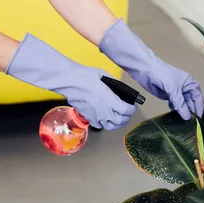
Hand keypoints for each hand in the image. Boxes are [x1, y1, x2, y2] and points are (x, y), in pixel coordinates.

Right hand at [6, 32, 137, 129]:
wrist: (70, 81)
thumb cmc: (85, 76)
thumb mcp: (105, 77)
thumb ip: (115, 85)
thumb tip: (121, 89)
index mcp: (111, 100)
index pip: (127, 110)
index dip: (132, 108)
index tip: (133, 105)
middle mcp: (105, 111)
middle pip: (121, 121)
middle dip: (127, 117)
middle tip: (128, 111)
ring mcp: (96, 116)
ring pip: (111, 126)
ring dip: (117, 123)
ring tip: (119, 117)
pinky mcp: (88, 117)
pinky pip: (100, 125)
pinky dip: (105, 124)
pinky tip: (105, 118)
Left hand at [99, 19, 203, 119]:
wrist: (146, 69)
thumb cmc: (162, 75)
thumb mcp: (174, 89)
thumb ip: (181, 104)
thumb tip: (187, 118)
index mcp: (191, 84)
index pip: (199, 99)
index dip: (200, 110)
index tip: (200, 122)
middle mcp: (186, 89)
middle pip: (191, 104)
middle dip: (191, 113)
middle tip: (191, 126)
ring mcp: (177, 93)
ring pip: (183, 106)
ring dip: (182, 113)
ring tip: (182, 124)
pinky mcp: (168, 96)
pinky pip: (175, 106)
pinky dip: (175, 111)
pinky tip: (174, 117)